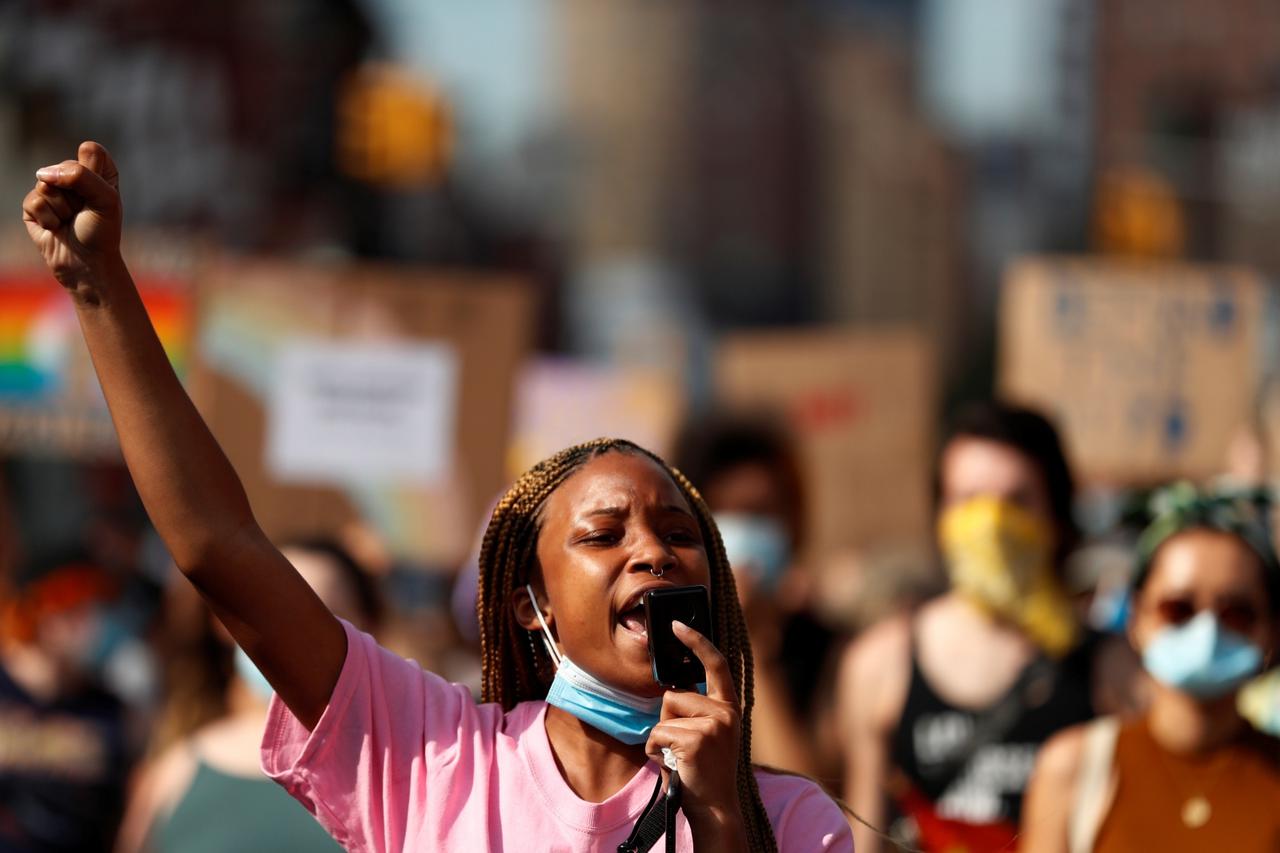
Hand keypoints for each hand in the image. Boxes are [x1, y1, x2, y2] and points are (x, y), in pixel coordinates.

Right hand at [22, 141, 122, 289]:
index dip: (95, 173)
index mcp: (98, 171)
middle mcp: (74, 177)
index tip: (102, 194)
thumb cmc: (102, 231)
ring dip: (61, 208)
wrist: (86, 263)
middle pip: (66, 166)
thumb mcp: (105, 200)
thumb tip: (42, 174)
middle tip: (84, 212)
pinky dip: (47, 218)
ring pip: (46, 184)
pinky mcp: (34, 205)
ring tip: (69, 220)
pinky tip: (55, 227)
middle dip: (77, 195)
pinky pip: (34, 201)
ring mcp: (52, 190)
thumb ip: (80, 176)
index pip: (91, 150)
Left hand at [645, 621, 746, 844]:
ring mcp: (715, 724)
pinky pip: (657, 734)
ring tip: (679, 758)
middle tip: (681, 749)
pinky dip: (655, 752)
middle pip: (674, 695)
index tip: (677, 624)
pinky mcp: (697, 738)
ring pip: (663, 714)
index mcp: (729, 708)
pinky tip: (673, 765)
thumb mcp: (703, 734)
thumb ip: (694, 710)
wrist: (714, 809)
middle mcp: (726, 712)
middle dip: (666, 720)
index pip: (715, 663)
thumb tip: (669, 691)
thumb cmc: (700, 772)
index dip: (696, 641)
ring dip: (661, 739)